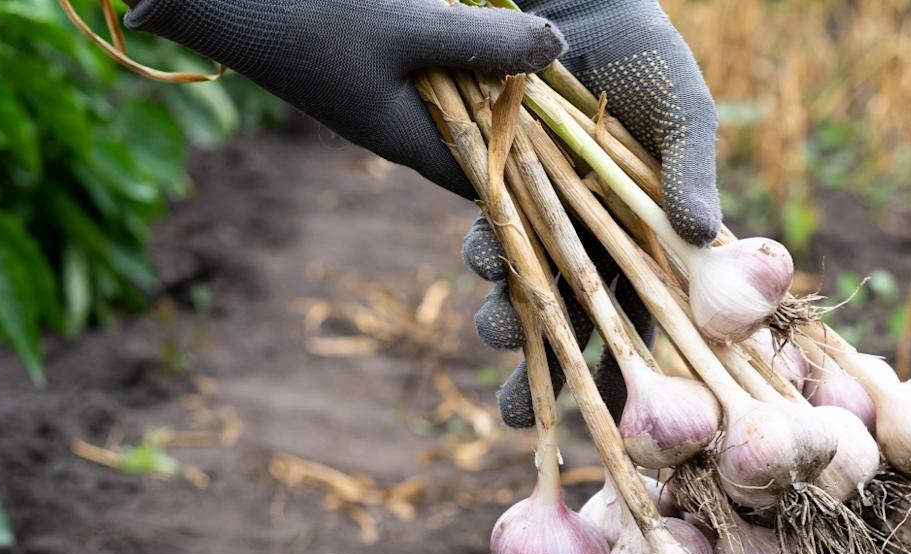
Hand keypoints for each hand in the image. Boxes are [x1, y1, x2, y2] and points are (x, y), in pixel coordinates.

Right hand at [124, 0, 565, 196]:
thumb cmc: (311, 11)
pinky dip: (470, 57)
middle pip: (485, 144)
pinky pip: (440, 73)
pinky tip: (498, 33)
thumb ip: (483, 41)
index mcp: (410, 142)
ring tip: (559, 73)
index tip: (599, 160)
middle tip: (593, 114)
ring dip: (504, 87)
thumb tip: (559, 50)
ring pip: (465, 104)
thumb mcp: (408, 25)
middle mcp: (403, 131)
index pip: (494, 179)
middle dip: (535, 130)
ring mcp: (388, 99)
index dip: (545, 173)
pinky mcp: (378, 66)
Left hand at [468, 0, 719, 426]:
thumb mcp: (682, 104)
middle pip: (580, 325)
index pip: (654, 321)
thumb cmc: (645, 50)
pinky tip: (483, 256)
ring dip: (512, 319)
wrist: (574, 0)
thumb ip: (692, 168)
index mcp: (659, 237)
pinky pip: (497, 236)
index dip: (633, 376)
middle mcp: (604, 239)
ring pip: (531, 289)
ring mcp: (551, 217)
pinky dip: (490, 253)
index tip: (612, 429)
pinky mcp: (503, 190)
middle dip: (546, 374)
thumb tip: (706, 234)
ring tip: (496, 331)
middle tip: (516, 416)